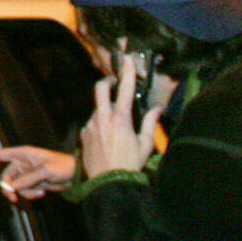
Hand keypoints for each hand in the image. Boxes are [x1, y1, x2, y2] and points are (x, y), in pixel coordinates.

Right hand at [0, 145, 75, 200]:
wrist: (76, 176)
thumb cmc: (63, 166)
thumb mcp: (46, 171)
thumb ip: (28, 179)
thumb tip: (13, 187)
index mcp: (22, 154)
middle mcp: (22, 163)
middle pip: (6, 177)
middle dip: (9, 188)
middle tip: (14, 198)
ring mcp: (26, 174)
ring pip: (15, 186)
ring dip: (24, 192)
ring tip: (39, 192)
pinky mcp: (32, 183)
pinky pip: (24, 191)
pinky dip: (31, 194)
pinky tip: (42, 191)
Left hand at [78, 50, 166, 177]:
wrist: (107, 182)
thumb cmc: (130, 164)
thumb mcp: (146, 145)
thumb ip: (150, 124)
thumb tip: (157, 109)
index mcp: (121, 119)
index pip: (125, 89)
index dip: (126, 71)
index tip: (126, 59)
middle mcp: (103, 118)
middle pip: (101, 88)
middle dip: (108, 81)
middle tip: (115, 82)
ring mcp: (91, 125)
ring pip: (98, 108)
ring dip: (106, 109)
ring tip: (117, 125)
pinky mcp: (84, 133)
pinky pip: (93, 122)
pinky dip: (100, 123)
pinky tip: (108, 137)